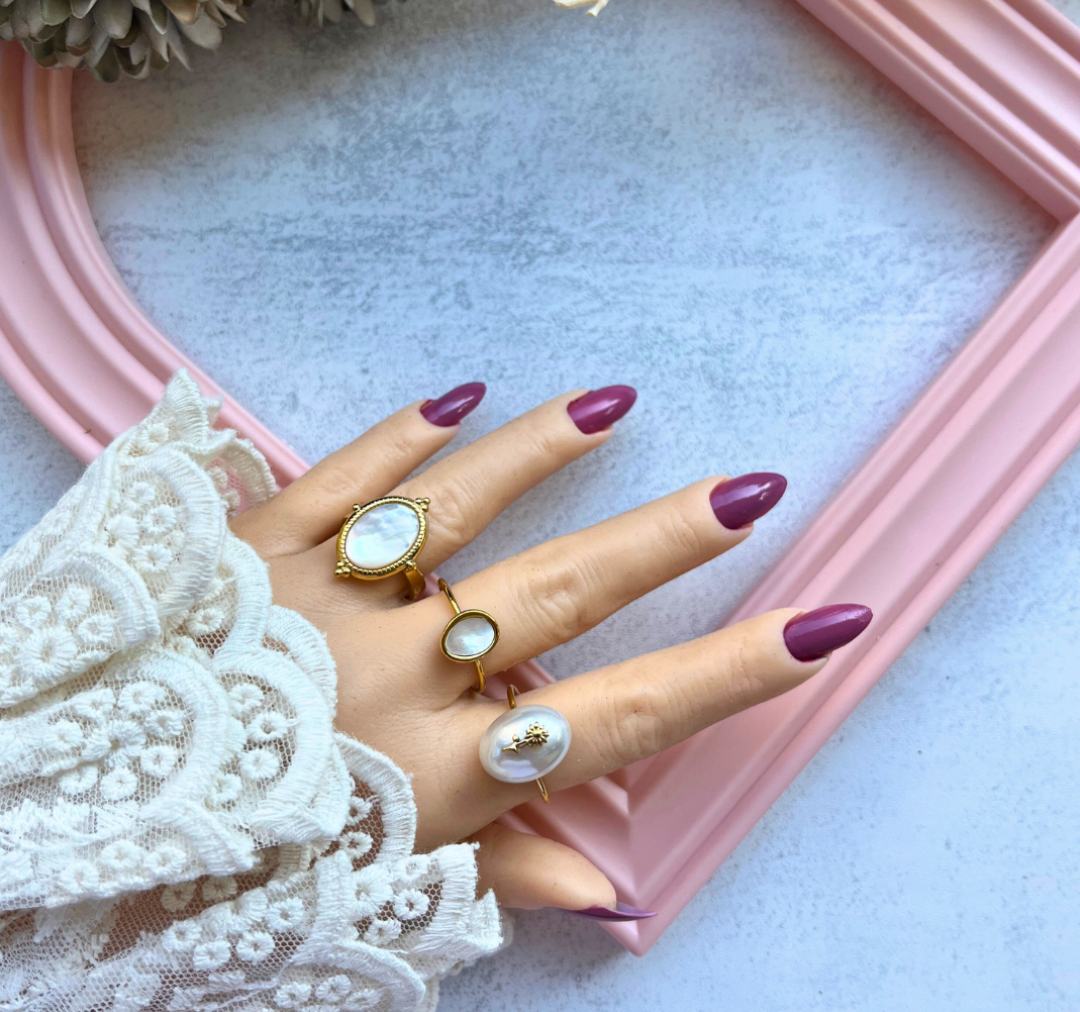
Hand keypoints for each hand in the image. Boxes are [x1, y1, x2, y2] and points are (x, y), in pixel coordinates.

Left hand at [230, 384, 870, 913]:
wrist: (73, 808)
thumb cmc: (240, 858)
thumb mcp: (377, 888)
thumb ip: (498, 876)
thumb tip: (612, 896)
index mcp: (439, 769)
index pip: (620, 717)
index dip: (729, 675)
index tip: (821, 627)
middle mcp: (399, 674)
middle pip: (562, 593)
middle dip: (666, 541)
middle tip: (748, 488)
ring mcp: (325, 597)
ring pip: (456, 510)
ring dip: (538, 454)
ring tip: (611, 403)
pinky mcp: (252, 546)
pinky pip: (337, 480)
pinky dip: (399, 438)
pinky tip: (457, 397)